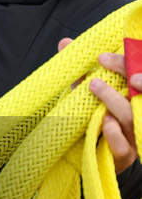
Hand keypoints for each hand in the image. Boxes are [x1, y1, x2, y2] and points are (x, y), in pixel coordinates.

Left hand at [58, 39, 139, 173]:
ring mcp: (134, 135)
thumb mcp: (83, 92)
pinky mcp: (126, 155)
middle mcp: (138, 112)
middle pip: (140, 92)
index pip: (137, 74)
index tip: (101, 57)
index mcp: (132, 95)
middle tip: (99, 67)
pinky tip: (104, 122)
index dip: (124, 64)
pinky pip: (124, 145)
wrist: (84, 154)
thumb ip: (78, 70)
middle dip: (124, 75)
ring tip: (93, 87)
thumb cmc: (90, 118)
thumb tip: (65, 42)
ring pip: (131, 116)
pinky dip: (113, 132)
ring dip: (113, 100)